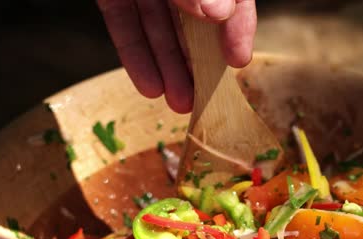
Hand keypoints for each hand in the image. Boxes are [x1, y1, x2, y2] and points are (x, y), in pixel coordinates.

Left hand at [96, 0, 256, 112]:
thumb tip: (217, 12)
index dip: (238, 28)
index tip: (238, 60)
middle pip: (195, 20)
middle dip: (200, 61)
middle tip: (206, 97)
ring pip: (159, 28)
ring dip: (169, 68)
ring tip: (179, 103)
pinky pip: (124, 23)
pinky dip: (135, 54)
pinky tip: (148, 85)